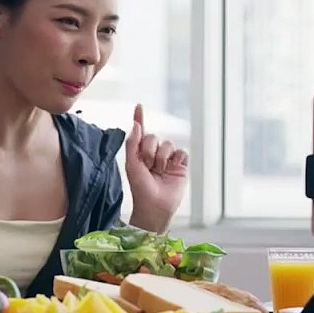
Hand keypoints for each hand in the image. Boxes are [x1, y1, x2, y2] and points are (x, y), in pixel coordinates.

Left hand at [124, 103, 187, 229]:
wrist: (155, 206)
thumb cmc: (140, 188)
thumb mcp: (132, 165)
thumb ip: (132, 144)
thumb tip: (136, 125)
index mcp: (140, 152)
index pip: (141, 131)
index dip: (140, 118)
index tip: (139, 106)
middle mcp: (154, 153)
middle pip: (154, 137)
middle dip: (150, 150)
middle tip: (148, 165)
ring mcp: (168, 159)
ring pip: (169, 144)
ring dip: (162, 157)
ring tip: (159, 171)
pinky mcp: (181, 166)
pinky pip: (182, 152)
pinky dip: (177, 160)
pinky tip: (171, 170)